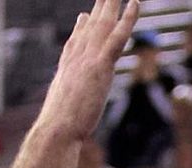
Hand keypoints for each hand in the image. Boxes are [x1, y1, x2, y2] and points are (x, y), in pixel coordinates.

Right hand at [41, 0, 141, 141]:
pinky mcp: (101, 65)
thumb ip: (66, 100)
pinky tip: (134, 3)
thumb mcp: (62, 109)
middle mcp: (77, 56)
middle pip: (91, 26)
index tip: (84, 17)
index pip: (76, 42)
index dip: (81, 28)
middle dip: (99, 8)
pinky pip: (117, 35)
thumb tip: (63, 106)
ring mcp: (89, 58)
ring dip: (112, 2)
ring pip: (104, 23)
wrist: (57, 129)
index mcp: (67, 67)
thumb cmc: (57, 129)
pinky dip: (127, 18)